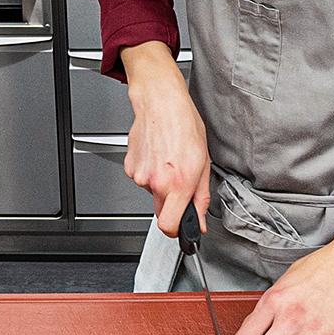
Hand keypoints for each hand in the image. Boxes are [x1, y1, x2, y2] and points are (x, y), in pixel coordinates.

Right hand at [121, 50, 210, 236]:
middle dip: (172, 203)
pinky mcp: (129, 167)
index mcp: (178, 183)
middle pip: (161, 211)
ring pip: (152, 192)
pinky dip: (149, 171)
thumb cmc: (184, 125)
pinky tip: (158, 154)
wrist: (161, 103)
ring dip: (160, 183)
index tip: (181, 229)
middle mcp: (156, 182)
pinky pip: (141, 179)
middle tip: (180, 181)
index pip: (169, 226)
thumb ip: (201, 197)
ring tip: (169, 159)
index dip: (176, 232)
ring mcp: (140, 175)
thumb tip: (199, 220)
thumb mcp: (204, 162)